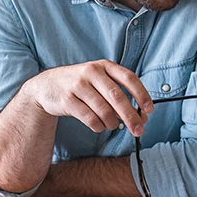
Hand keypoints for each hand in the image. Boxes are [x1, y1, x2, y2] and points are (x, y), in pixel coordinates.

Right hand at [24, 60, 153, 135]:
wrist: (46, 86)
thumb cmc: (81, 85)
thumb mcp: (99, 81)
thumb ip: (119, 95)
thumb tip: (141, 116)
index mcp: (104, 66)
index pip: (129, 77)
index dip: (141, 94)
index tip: (149, 109)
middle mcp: (91, 72)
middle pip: (117, 96)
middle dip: (131, 116)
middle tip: (139, 130)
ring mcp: (78, 85)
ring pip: (103, 110)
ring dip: (112, 123)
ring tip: (113, 126)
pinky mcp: (67, 100)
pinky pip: (89, 118)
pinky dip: (98, 126)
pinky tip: (99, 126)